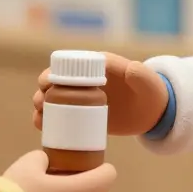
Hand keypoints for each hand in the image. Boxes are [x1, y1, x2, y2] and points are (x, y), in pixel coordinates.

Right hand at [2, 151, 116, 191]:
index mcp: (81, 188)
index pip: (108, 176)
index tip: (93, 157)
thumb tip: (47, 162)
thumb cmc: (22, 185)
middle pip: (102, 190)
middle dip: (95, 178)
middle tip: (81, 166)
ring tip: (70, 177)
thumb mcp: (34, 159)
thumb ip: (46, 157)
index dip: (103, 165)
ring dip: (86, 191)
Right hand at [32, 52, 168, 135]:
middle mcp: (85, 80)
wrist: (153, 112)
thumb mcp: (148, 84)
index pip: (69, 65)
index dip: (54, 72)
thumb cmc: (151, 93)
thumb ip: (142, 76)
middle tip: (41, 102)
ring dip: (41, 104)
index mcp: (96, 66)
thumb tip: (131, 68)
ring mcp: (82, 98)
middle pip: (56, 81)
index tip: (46, 83)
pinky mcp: (82, 114)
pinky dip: (47, 119)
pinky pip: (60, 115)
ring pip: (54, 98)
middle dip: (43, 89)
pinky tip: (41, 126)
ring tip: (40, 117)